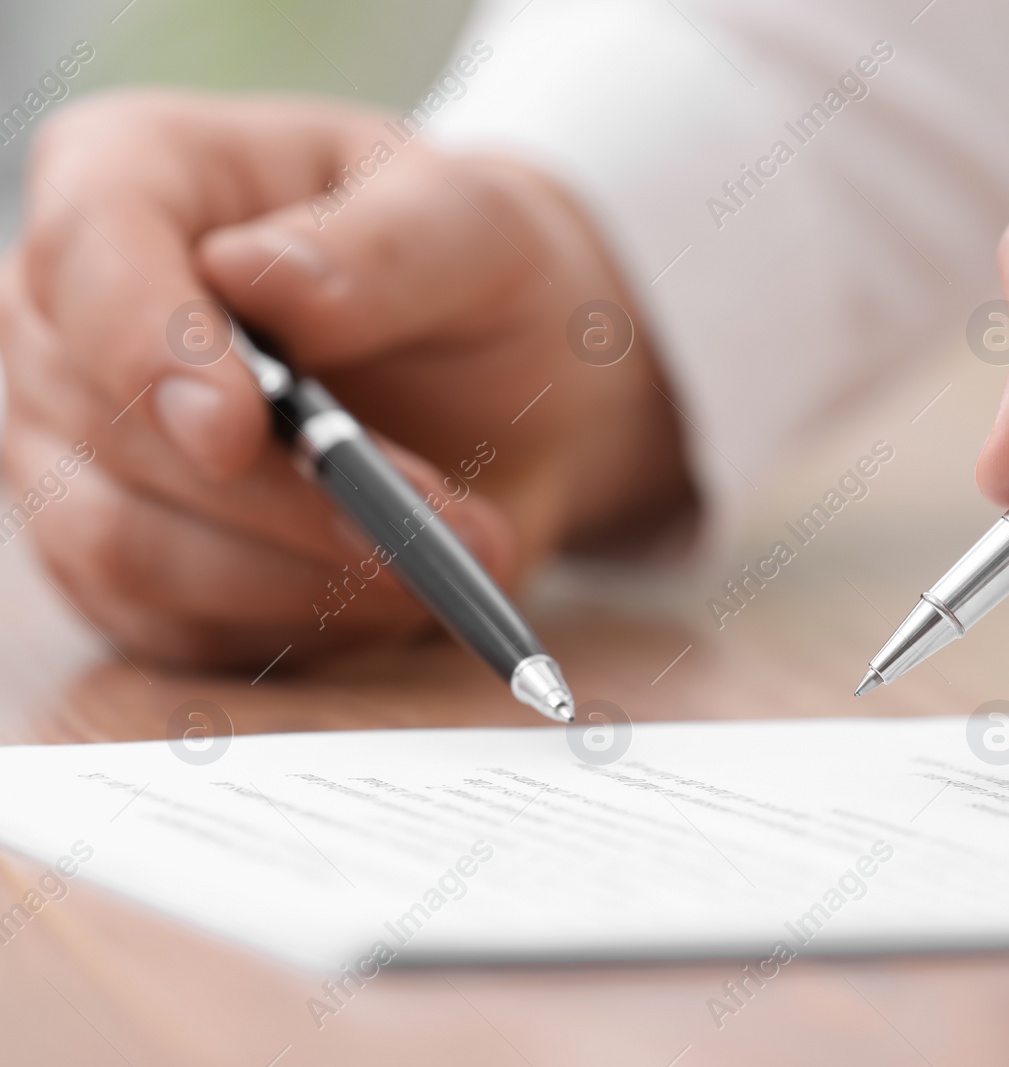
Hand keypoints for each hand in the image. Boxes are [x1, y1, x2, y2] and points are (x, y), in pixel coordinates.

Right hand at [1, 90, 690, 667]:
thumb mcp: (472, 228)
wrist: (508, 382)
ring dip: (301, 577)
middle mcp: (70, 315)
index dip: (146, 348)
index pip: (88, 252)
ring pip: (124, 549)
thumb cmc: (473, 274)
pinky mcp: (125, 560)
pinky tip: (401, 592)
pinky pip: (172, 628)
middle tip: (435, 519)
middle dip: (286, 496)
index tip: (236, 431)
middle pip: (109, 426)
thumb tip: (255, 277)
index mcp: (136, 174)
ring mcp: (78, 448)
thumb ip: (379, 249)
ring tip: (452, 559)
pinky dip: (299, 624)